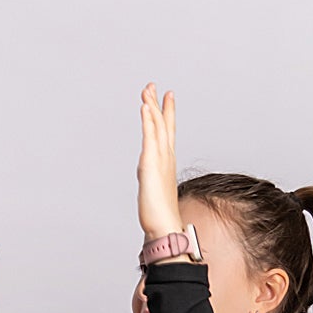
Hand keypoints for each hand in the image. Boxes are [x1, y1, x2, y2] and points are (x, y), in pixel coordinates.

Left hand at [137, 83, 181, 238]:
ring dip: (151, 106)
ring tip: (147, 90)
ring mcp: (159, 159)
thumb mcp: (154, 192)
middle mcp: (165, 157)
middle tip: (153, 86)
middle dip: (158, 104)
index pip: (167, 133)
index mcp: (166, 162)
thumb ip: (154, 184)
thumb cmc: (160, 215)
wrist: (164, 226)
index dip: (167, 114)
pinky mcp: (150, 163)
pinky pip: (149, 136)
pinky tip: (145, 107)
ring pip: (156, 126)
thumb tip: (152, 186)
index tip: (166, 97)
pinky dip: (148, 120)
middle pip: (162, 124)